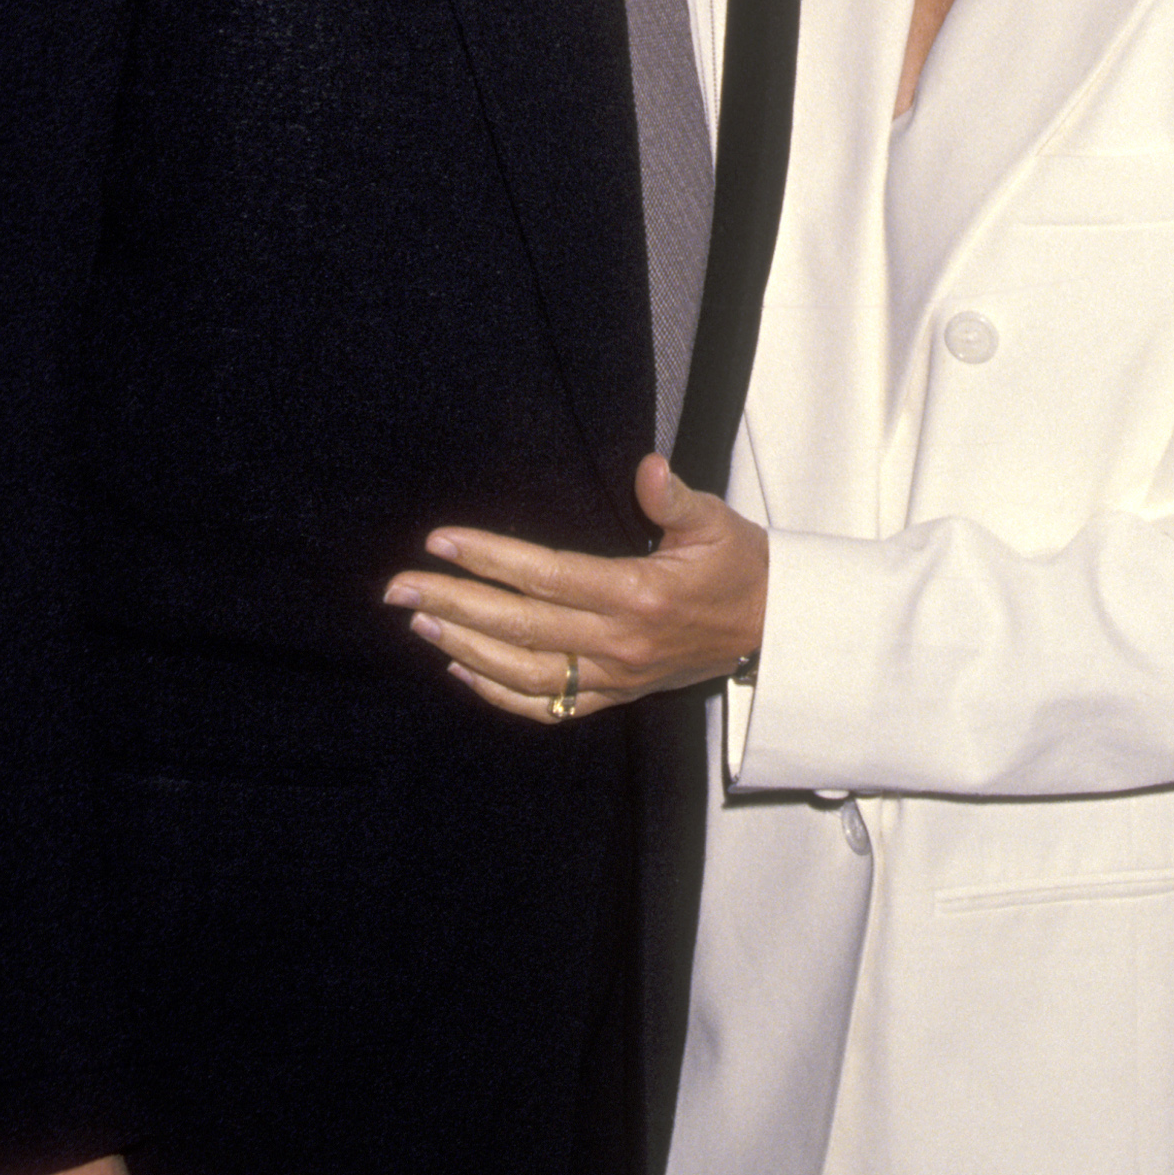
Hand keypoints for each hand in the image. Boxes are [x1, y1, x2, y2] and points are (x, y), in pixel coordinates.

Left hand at [384, 454, 767, 722]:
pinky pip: (548, 707)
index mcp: (638, 594)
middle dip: (454, 605)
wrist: (775, 628)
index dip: (489, 558)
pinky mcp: (617, 696)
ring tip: (419, 623)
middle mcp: (619, 643)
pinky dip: (498, 694)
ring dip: (464, 648)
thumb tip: (647, 467)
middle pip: (521, 626)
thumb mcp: (716, 521)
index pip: (546, 575)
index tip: (440, 542)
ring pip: (524, 673)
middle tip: (398, 588)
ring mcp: (615, 677)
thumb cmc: (741, 566)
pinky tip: (461, 669)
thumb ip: (675, 497)